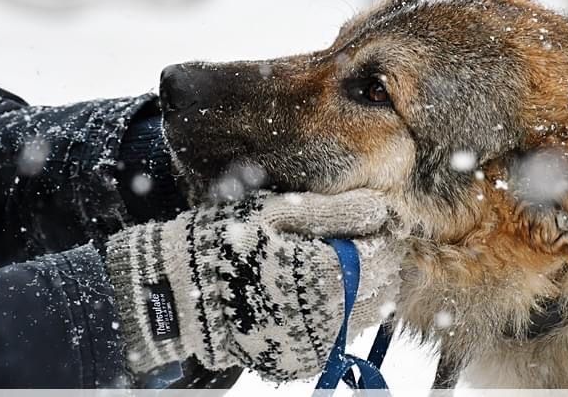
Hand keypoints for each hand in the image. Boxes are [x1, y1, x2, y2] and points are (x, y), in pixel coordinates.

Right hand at [105, 189, 403, 381]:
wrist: (183, 293)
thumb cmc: (231, 240)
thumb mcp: (279, 212)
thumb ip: (336, 210)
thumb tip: (383, 208)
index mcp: (326, 274)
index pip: (382, 254)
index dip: (382, 234)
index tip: (369, 220)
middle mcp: (329, 317)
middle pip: (383, 286)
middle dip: (377, 261)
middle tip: (354, 240)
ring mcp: (317, 343)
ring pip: (369, 313)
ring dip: (364, 288)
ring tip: (335, 264)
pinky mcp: (304, 359)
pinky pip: (343, 335)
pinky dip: (343, 312)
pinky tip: (318, 292)